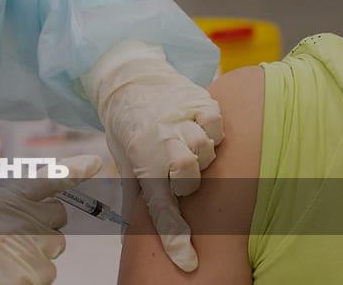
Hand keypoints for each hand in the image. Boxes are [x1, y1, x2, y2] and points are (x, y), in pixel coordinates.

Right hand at [0, 126, 102, 284]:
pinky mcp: (36, 276)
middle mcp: (26, 223)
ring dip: (39, 246)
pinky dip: (34, 269)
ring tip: (8, 251)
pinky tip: (10, 269)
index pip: (51, 180)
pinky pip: (49, 268)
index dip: (75, 170)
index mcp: (12, 199)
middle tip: (16, 228)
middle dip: (45, 219)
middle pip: (59, 215)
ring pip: (55, 243)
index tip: (94, 163)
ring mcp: (33, 252)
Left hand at [81, 40, 223, 271]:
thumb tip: (142, 233)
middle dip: (187, 181)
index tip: (188, 261)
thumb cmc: (128, 128)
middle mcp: (160, 141)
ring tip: (187, 144)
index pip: (160, 208)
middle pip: (187, 175)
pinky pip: (215, 123)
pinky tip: (200, 127)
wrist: (128, 82)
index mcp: (141, 162)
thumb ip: (142, 193)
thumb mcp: (126, 162)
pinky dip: (213, 129)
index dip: (174, 238)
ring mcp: (180, 119)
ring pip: (204, 149)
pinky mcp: (197, 101)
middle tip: (178, 171)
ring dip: (200, 154)